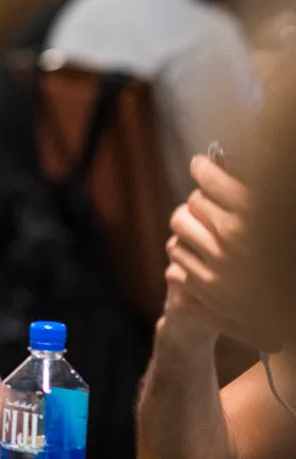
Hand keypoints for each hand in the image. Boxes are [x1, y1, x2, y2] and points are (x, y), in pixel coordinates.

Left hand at [164, 154, 284, 350]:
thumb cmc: (293, 268)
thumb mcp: (284, 220)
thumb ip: (258, 201)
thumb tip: (232, 176)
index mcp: (253, 212)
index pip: (208, 176)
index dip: (203, 168)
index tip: (202, 165)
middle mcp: (229, 237)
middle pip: (191, 203)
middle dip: (200, 200)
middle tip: (211, 202)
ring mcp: (214, 267)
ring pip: (178, 231)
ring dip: (189, 228)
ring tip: (203, 231)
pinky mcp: (206, 293)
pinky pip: (176, 265)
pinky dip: (186, 259)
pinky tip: (201, 260)